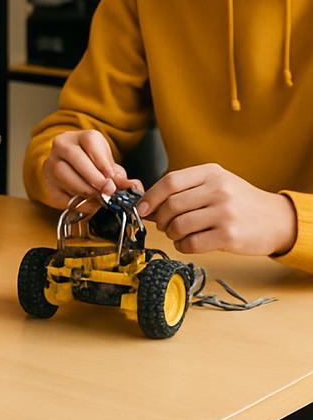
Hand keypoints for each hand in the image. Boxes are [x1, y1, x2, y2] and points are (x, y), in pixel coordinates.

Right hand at [41, 130, 140, 208]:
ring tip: (98, 197)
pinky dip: (75, 201)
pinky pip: (59, 192)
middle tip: (108, 189)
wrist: (72, 171)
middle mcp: (62, 146)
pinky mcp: (48, 183)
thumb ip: (120, 176)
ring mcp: (51, 164)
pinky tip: (87, 203)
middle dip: (93, 176)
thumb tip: (133, 187)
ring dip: (83, 188)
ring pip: (62, 173)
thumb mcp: (109, 166)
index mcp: (79, 137)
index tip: (112, 176)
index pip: (89, 141)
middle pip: (74, 156)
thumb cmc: (94, 167)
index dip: (101, 160)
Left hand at [139, 164, 297, 256]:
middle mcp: (218, 190)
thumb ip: (187, 189)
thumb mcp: (217, 183)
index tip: (141, 208)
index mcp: (211, 173)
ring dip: (171, 234)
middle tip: (162, 225)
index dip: (150, 197)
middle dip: (160, 219)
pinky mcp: (229, 236)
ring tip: (176, 234)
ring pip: (179, 225)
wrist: (277, 220)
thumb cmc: (240, 202)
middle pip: (171, 205)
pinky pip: (192, 243)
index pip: (170, 181)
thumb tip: (148, 204)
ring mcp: (224, 213)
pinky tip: (187, 244)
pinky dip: (182, 246)